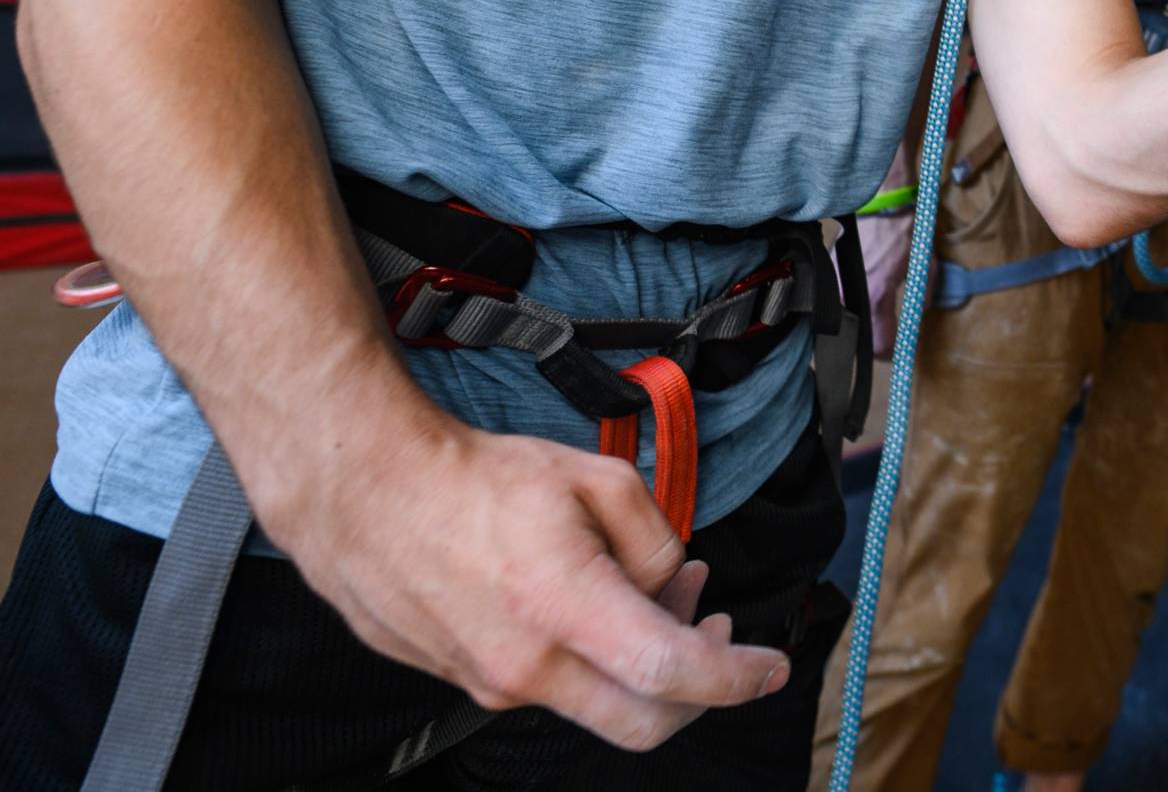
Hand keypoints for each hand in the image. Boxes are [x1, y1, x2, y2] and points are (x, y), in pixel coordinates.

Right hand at [266, 415, 788, 751]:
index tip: (770, 667)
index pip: (673, 674)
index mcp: (565, 611)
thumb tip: (676, 585)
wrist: (364, 494)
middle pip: (643, 723)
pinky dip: (592, 656)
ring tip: (657, 589)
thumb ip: (655, 542)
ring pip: (597, 702)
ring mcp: (493, 684)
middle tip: (718, 626)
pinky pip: (551, 686)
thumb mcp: (595, 478)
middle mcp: (528, 667)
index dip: (737, 677)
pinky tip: (594, 599)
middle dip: (699, 688)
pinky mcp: (468, 683)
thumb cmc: (475, 478)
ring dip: (643, 660)